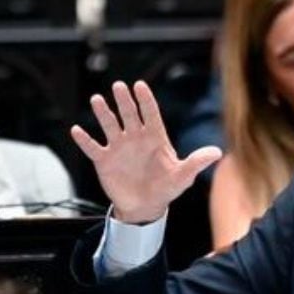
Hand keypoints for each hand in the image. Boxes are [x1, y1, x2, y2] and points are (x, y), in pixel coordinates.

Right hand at [70, 80, 220, 223]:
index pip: (150, 114)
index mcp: (155, 138)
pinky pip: (92, 147)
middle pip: (129, 114)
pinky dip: (84, 140)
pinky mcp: (104, 160)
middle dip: (124, 101)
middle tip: (118, 86)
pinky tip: (76, 131)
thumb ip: (196, 162)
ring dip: (103, 113)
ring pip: (109, 125)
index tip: (140, 86)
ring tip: (97, 100)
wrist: (145, 207)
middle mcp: (135, 138)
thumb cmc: (166, 188)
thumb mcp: (183, 176)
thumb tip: (217, 152)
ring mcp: (119, 147)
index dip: (145, 100)